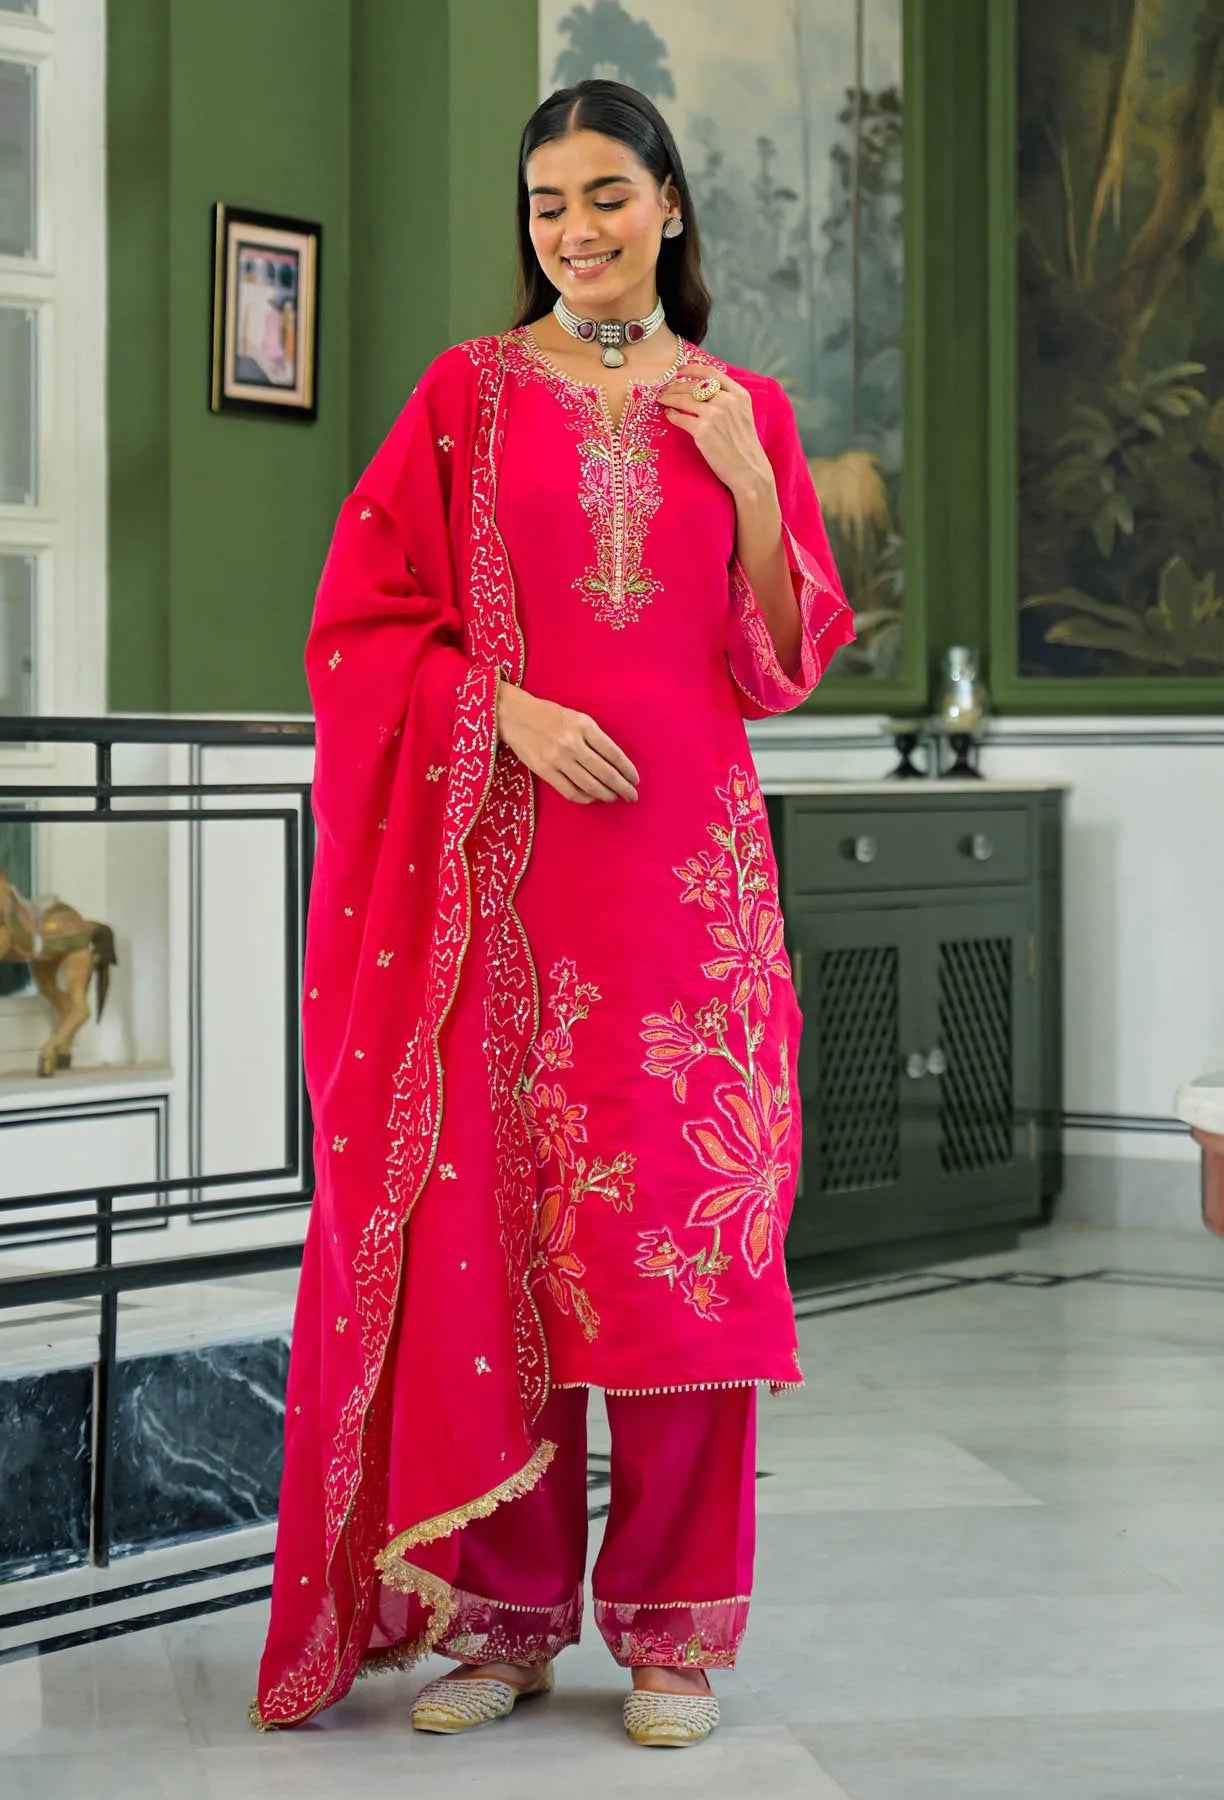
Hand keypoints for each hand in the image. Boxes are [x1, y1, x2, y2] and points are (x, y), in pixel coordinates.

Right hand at [496, 683, 638, 804]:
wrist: (514, 715)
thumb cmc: (549, 715)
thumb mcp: (577, 717)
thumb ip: (594, 737)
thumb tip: (615, 763)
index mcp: (584, 726)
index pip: (613, 753)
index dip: (627, 770)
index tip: (635, 779)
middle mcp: (572, 743)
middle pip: (605, 773)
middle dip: (622, 787)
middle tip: (631, 795)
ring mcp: (557, 758)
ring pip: (590, 785)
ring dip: (606, 794)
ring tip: (614, 797)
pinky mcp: (544, 771)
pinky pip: (570, 791)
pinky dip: (585, 798)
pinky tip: (592, 797)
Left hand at [657, 364, 774, 496]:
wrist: (749, 470)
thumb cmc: (744, 445)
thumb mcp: (742, 414)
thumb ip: (728, 400)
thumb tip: (702, 390)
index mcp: (739, 395)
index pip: (711, 373)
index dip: (692, 369)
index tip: (679, 370)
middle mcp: (727, 401)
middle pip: (693, 385)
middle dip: (675, 385)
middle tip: (665, 389)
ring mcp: (714, 415)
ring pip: (684, 399)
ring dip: (669, 398)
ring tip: (661, 399)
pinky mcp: (702, 431)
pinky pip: (680, 418)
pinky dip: (671, 415)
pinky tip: (668, 414)